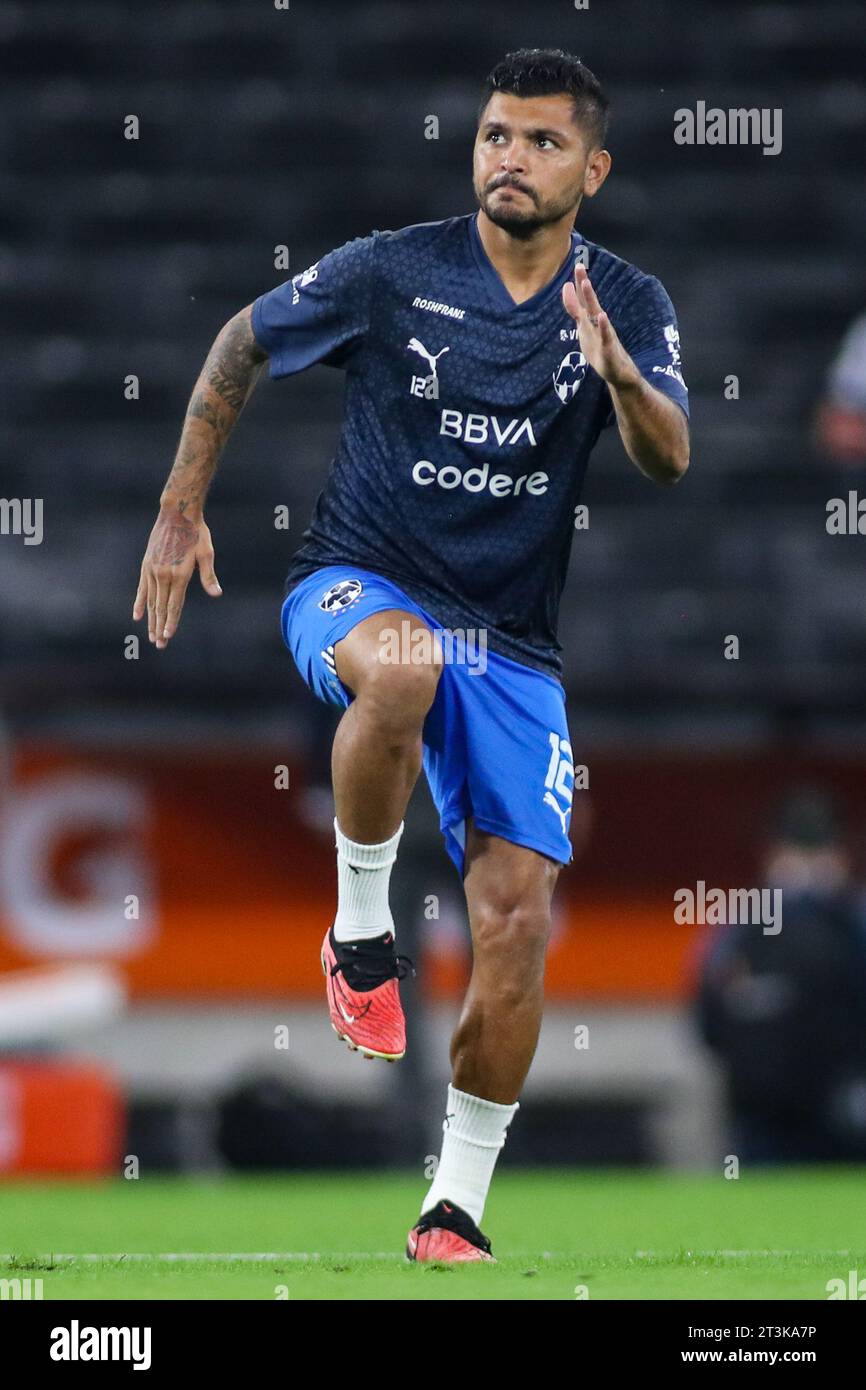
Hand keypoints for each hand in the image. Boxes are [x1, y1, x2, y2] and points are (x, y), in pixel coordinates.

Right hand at [132, 507, 220, 649]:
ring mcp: (152, 570)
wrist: (176, 513)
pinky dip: (140, 603)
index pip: (174, 605)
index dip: (171, 622)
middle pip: (161, 607)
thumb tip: (216, 594)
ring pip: (151, 601)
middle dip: (160, 627)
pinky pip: (142, 589)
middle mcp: (163, 575)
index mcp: (179, 574)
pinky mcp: (146, 565)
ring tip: (151, 636)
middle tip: (159, 645)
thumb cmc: (197, 533)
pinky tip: (137, 616)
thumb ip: (209, 576)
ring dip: (151, 620)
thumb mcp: (206, 553)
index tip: (167, 636)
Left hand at [562, 265, 637, 388]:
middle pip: (588, 302)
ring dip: (591, 299)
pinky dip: (604, 326)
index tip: (576, 266)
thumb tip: (571, 297)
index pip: (582, 301)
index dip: (577, 286)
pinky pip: (606, 337)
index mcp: (590, 323)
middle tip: (579, 265)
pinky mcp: (609, 350)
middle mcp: (597, 326)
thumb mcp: (586, 332)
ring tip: (587, 283)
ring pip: (596, 315)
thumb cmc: (603, 354)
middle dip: (583, 284)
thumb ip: (579, 315)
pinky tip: (603, 316)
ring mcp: (604, 336)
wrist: (621, 376)